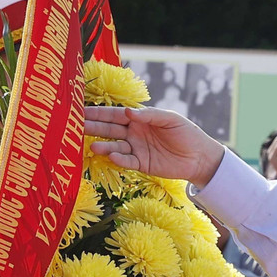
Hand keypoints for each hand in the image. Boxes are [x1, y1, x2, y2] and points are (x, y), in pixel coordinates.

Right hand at [84, 106, 224, 186]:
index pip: (115, 114)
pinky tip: (112, 156)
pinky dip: (119, 159)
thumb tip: (129, 111)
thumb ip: (150, 115)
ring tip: (93, 146)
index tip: (81, 111)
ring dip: (104, 146)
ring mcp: (136, 149)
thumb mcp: (170, 119)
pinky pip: (127, 162)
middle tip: (76, 127)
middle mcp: (134, 133)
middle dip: (94, 127)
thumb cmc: (187, 133)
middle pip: (110, 129)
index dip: (99, 113)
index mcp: (139, 119)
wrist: (200, 157)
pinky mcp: (141, 165)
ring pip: (115, 146)